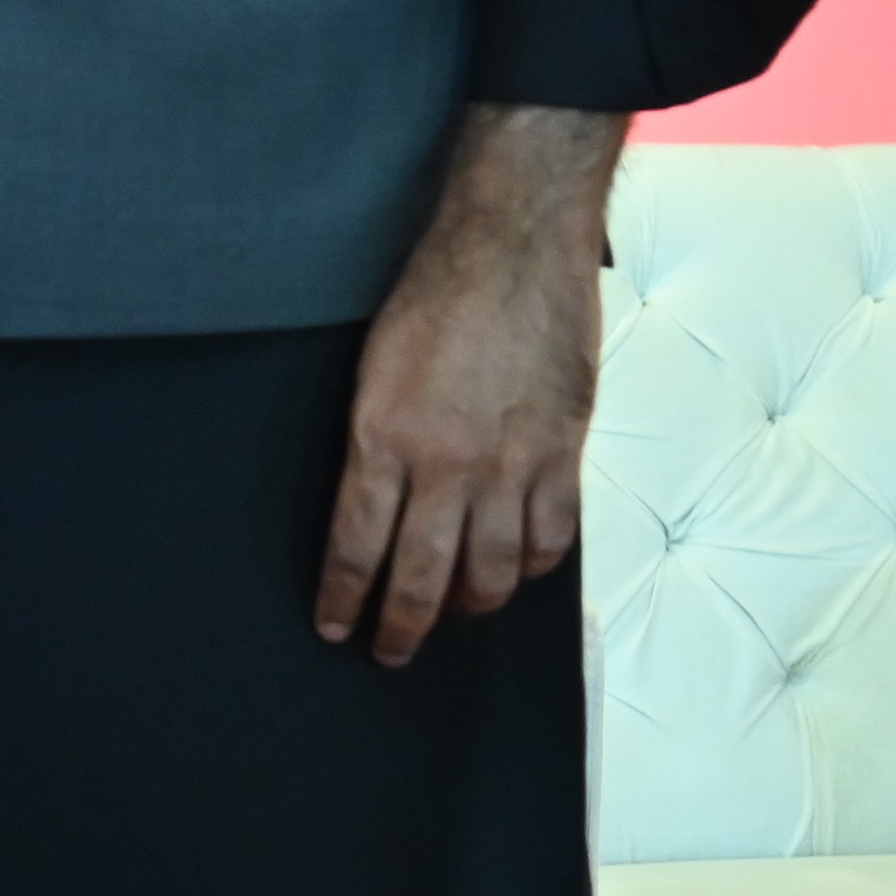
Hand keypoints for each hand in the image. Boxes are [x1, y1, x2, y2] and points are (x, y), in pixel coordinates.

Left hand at [315, 102, 623, 665]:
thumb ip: (378, 437)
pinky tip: (516, 570)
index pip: (355, 544)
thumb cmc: (434, 292)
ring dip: (469, 605)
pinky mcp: (561, 453)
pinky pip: (550, 538)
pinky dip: (532, 566)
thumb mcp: (376, 365)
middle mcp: (445, 463)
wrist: (511, 244)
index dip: (343, 596)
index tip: (334, 626)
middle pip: (420, 577)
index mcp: (383, 437)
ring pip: (491, 572)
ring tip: (454, 614)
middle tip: (389, 650)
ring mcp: (510, 464)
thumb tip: (374, 497)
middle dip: (400, 626)